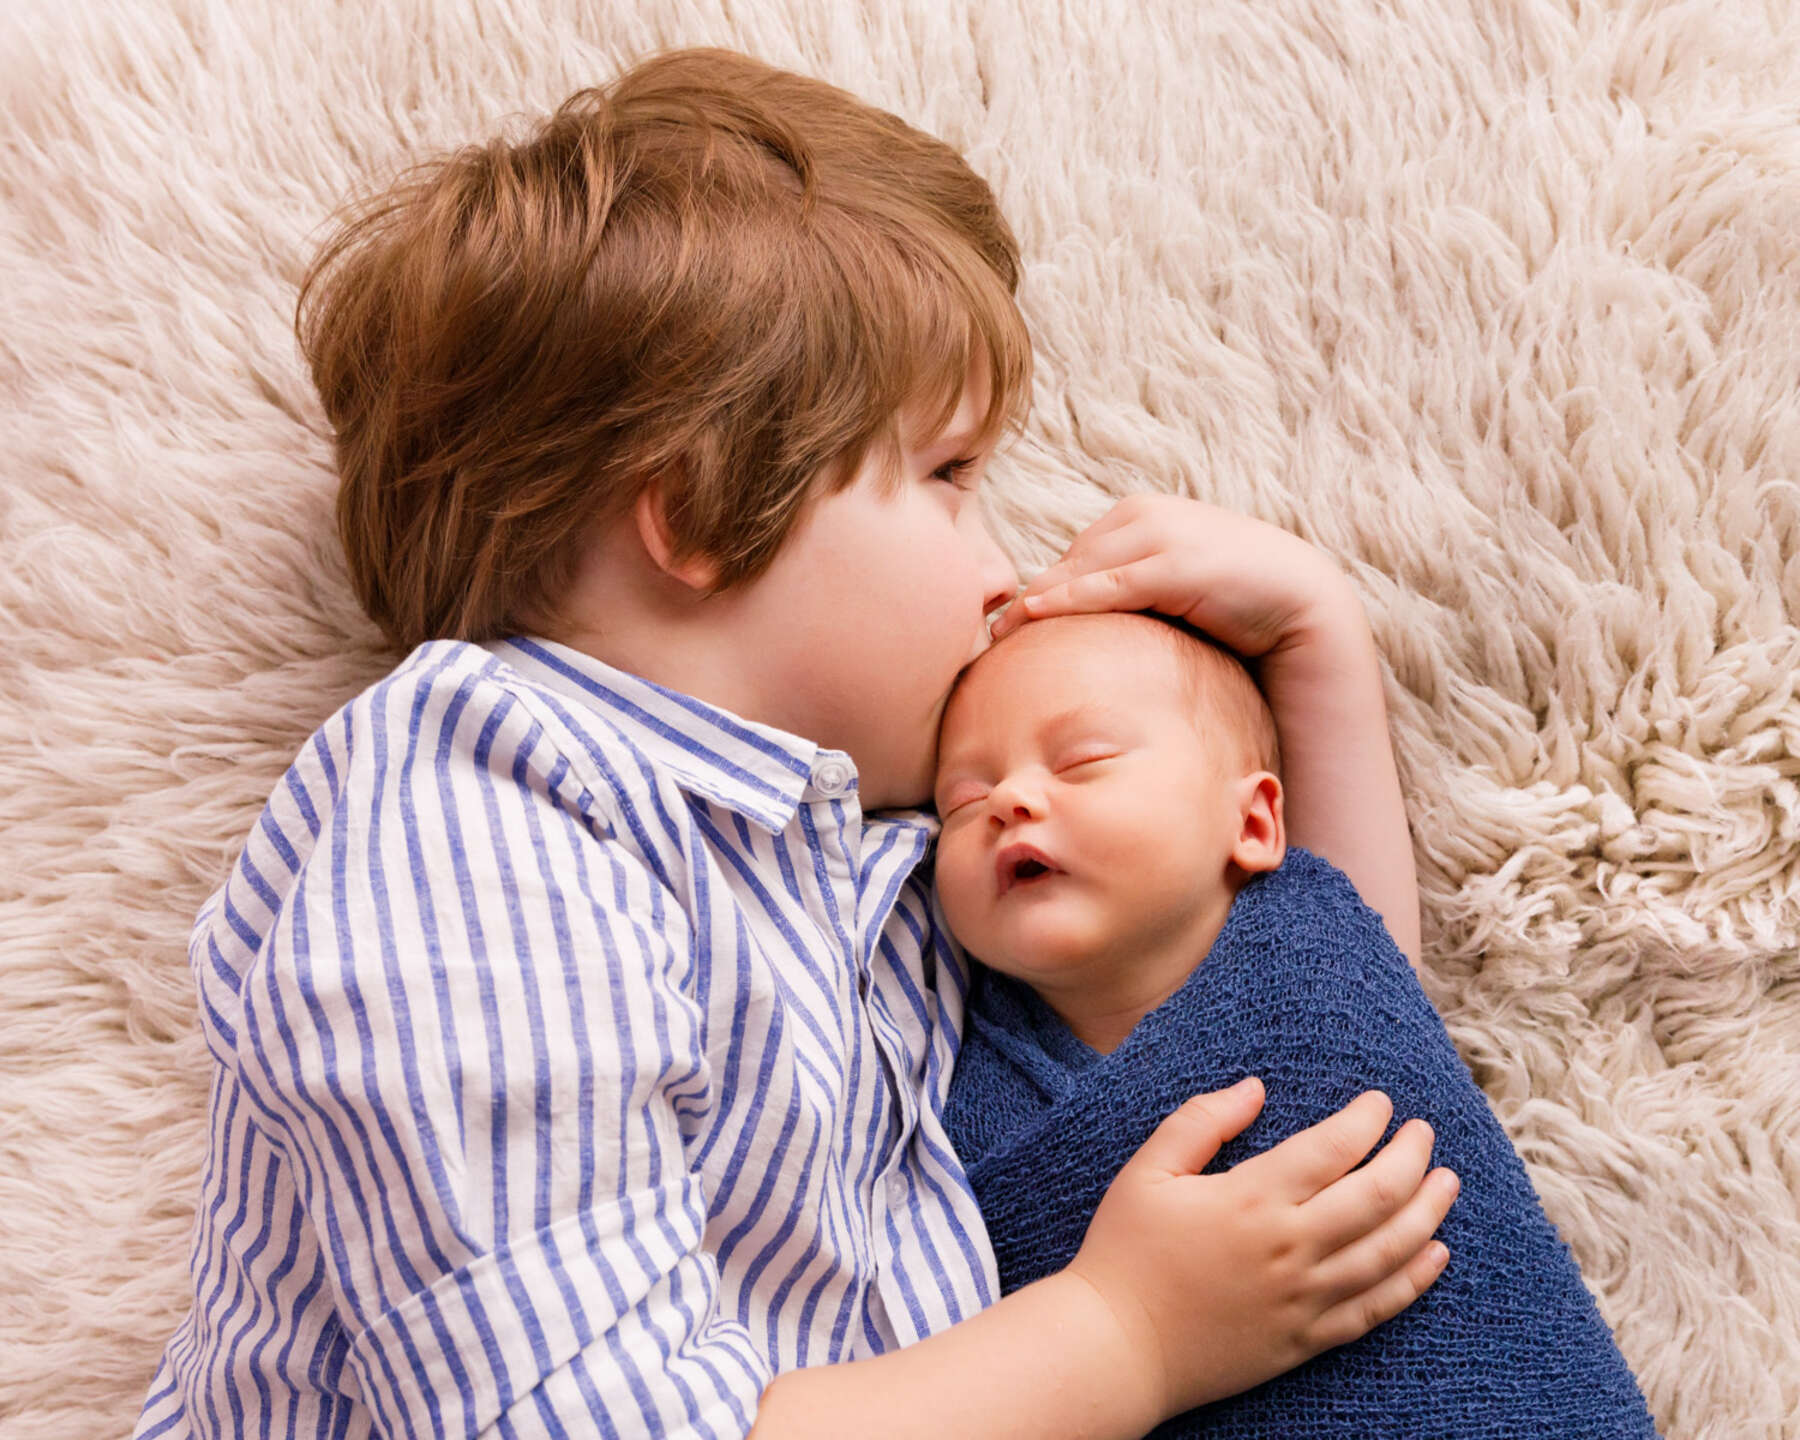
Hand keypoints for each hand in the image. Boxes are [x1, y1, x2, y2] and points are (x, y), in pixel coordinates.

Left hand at [989, 494, 1348, 658]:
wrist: (1299, 600)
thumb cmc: (1233, 601)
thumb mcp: (1170, 589)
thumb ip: (1129, 590)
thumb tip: (1080, 621)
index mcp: (1138, 516)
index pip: (1074, 556)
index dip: (1040, 590)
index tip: (1002, 622)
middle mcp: (1143, 516)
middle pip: (1068, 561)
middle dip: (1029, 595)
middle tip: (986, 632)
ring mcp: (1159, 536)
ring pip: (1080, 571)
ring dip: (1037, 602)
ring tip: (997, 634)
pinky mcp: (1173, 564)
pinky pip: (1107, 587)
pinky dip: (1068, 601)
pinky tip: (1034, 617)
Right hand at [1065, 1078, 1456, 1420]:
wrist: (1117, 1346)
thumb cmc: (1125, 1252)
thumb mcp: (1147, 1170)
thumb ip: (1201, 1121)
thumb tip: (1255, 1088)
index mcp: (1251, 1199)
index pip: (1332, 1149)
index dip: (1365, 1121)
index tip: (1381, 1102)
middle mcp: (1290, 1247)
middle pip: (1377, 1196)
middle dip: (1410, 1157)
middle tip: (1424, 1132)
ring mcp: (1304, 1298)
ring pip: (1389, 1251)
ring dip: (1428, 1213)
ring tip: (1447, 1183)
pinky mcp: (1306, 1340)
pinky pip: (1376, 1309)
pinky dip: (1414, 1281)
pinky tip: (1436, 1256)